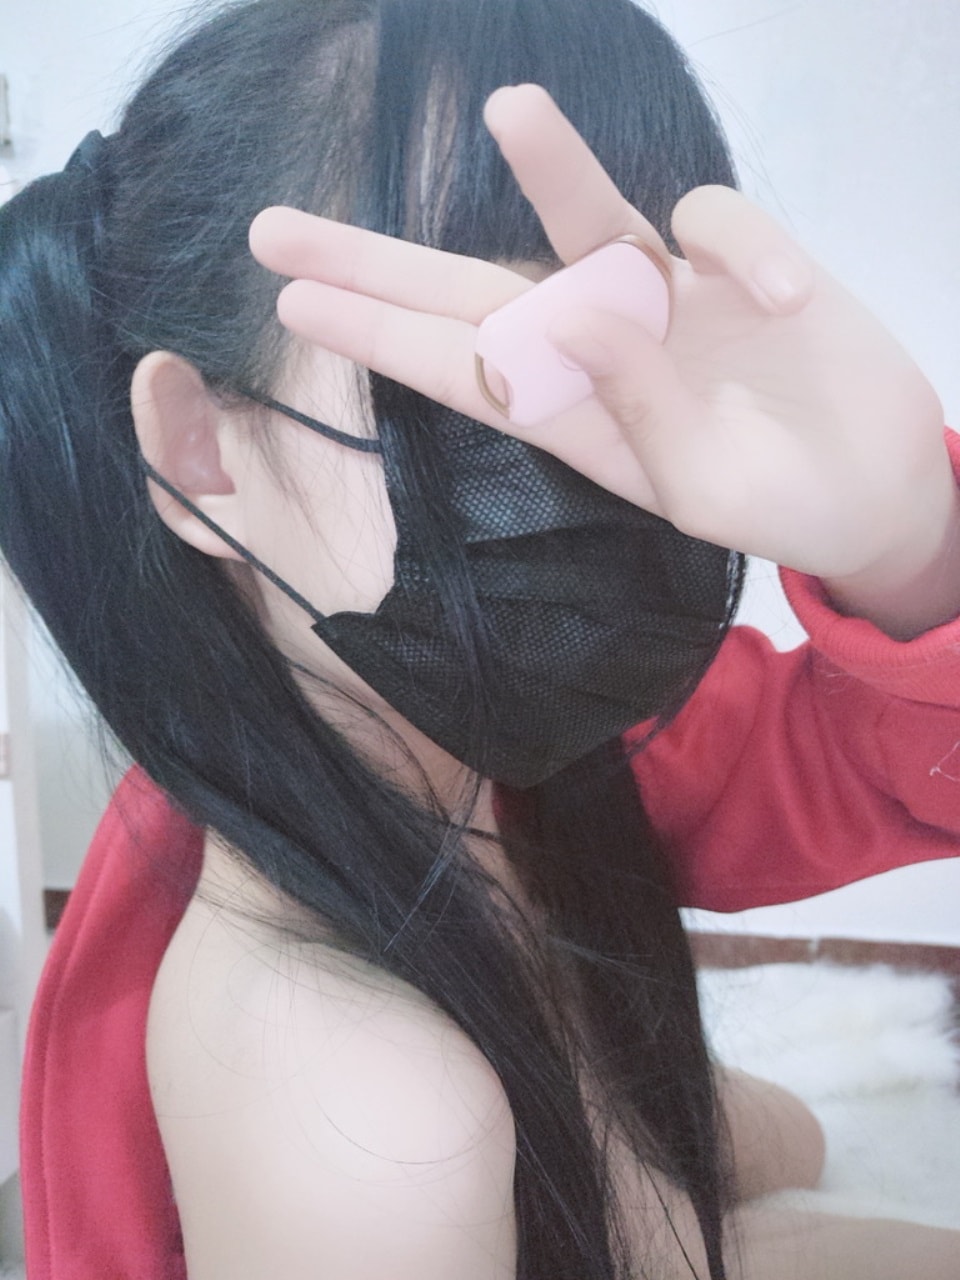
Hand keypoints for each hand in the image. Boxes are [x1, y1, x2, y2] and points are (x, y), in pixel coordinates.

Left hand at [250, 85, 959, 637]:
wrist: (878, 491)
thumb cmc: (785, 506)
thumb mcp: (704, 486)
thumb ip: (635, 401)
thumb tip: (571, 307)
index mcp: (577, 419)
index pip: (458, 371)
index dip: (378, 334)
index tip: (296, 303)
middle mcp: (603, 349)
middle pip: (475, 291)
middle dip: (377, 262)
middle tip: (274, 230)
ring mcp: (670, 300)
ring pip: (593, 219)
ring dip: (553, 169)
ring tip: (511, 109)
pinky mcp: (742, 265)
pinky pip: (722, 225)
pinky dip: (747, 247)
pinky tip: (780, 303)